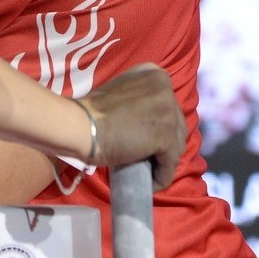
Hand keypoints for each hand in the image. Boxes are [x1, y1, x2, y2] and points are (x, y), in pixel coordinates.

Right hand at [81, 64, 184, 189]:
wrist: (81, 126)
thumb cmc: (91, 112)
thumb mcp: (122, 93)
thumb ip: (141, 100)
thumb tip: (153, 123)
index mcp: (154, 74)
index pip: (168, 106)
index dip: (159, 126)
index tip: (145, 139)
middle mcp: (166, 88)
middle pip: (177, 125)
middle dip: (164, 143)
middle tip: (146, 156)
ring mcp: (168, 112)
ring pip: (177, 145)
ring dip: (163, 160)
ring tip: (146, 170)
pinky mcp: (167, 137)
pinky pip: (170, 164)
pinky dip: (161, 177)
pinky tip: (150, 183)